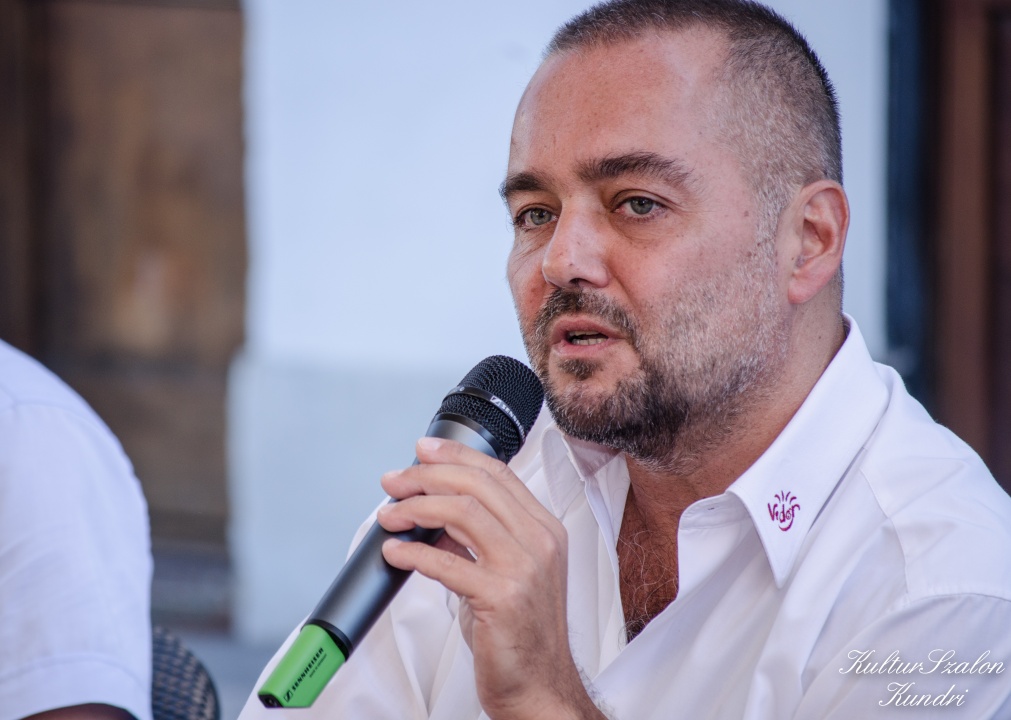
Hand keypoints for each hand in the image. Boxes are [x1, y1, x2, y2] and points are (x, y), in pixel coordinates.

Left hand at [376, 437, 604, 719]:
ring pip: (463, 512)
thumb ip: (474, 540)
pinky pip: (447, 562)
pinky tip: (395, 553)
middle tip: (394, 482)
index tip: (422, 451)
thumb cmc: (520, 634)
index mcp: (544, 530)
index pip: (498, 473)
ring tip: (389, 516)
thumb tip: (432, 515)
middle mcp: (540, 542)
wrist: (539, 688)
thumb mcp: (503, 574)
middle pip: (477, 485)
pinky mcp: (502, 598)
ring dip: (416, 508)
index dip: (455, 456)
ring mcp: (524, 569)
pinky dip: (413, 553)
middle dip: (426, 477)